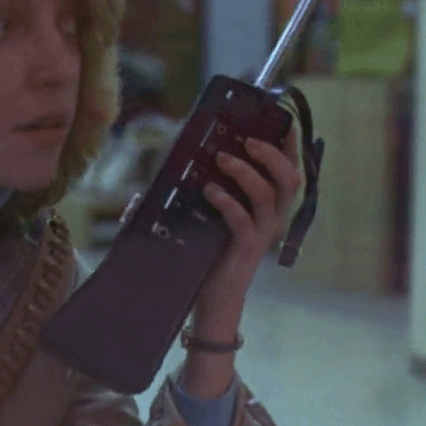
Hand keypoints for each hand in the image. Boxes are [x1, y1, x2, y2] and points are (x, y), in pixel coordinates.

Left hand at [178, 128, 301, 400]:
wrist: (207, 306)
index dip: (286, 145)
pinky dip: (227, 201)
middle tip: (247, 139)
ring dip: (246, 172)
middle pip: (290, 179)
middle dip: (273, 154)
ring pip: (269, 196)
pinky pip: (243, 221)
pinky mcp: (244, 252)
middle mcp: (269, 221)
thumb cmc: (202, 263)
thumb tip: (136, 196)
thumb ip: (170, 210)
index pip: (286, 171)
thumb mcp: (193, 227)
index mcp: (264, 209)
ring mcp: (260, 237)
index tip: (275, 119)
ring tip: (222, 158)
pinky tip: (209, 190)